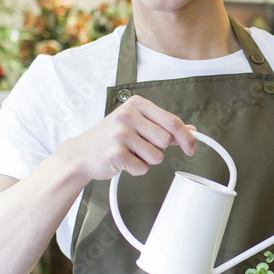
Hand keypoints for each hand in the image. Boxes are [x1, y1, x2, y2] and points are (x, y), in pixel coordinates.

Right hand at [54, 94, 196, 183]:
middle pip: (166, 140)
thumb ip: (163, 126)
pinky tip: (122, 161)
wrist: (81, 154)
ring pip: (157, 156)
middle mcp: (128, 116)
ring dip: (147, 160)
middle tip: (141, 147)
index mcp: (136, 104)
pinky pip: (143, 168)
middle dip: (159, 149)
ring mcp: (120, 134)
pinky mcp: (116, 154)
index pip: (172, 120)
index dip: (187, 137)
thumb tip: (191, 130)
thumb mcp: (137, 124)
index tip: (192, 147)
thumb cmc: (111, 138)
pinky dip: (136, 169)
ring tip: (130, 153)